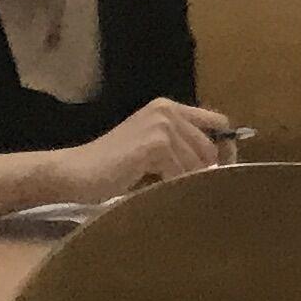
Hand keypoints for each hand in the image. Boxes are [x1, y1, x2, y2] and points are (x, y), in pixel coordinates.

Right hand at [46, 99, 239, 202]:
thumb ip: (181, 147)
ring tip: (164, 191)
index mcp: (168, 108)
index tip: (224, 171)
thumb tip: (221, 164)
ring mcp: (162, 126)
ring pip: (197, 164)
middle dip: (207, 172)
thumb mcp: (153, 149)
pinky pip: (181, 174)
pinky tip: (153, 191)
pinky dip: (172, 188)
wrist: (75, 173)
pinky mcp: (155, 144)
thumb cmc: (112, 167)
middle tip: (192, 191)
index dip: (226, 148)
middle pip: (211, 147)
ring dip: (185, 183)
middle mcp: (167, 111)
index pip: (218, 123)